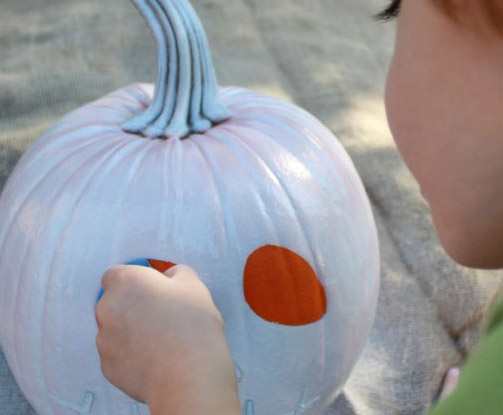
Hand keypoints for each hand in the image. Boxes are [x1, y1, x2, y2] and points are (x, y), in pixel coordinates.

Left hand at [95, 264, 240, 414]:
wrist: (190, 374)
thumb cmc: (192, 324)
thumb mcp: (193, 284)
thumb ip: (176, 272)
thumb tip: (168, 277)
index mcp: (126, 282)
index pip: (117, 274)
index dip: (135, 280)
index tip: (154, 289)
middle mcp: (107, 308)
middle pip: (115, 301)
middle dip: (133, 306)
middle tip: (162, 315)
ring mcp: (104, 339)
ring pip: (116, 328)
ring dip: (132, 330)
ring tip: (163, 339)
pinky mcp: (108, 366)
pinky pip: (118, 354)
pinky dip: (132, 354)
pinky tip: (156, 357)